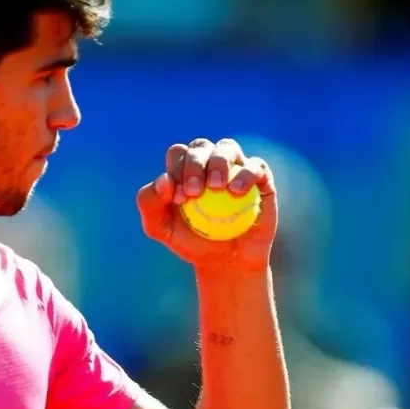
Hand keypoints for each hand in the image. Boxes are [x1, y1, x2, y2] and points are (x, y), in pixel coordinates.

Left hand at [136, 138, 277, 271]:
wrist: (226, 262)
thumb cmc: (191, 242)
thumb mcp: (160, 228)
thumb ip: (149, 203)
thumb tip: (163, 180)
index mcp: (184, 168)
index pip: (178, 154)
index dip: (177, 170)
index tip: (181, 198)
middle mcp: (209, 161)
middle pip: (200, 146)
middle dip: (194, 165)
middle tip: (195, 192)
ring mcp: (235, 167)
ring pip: (227, 147)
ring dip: (219, 163)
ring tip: (217, 187)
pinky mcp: (260, 178)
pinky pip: (256, 166)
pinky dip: (245, 174)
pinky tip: (236, 191)